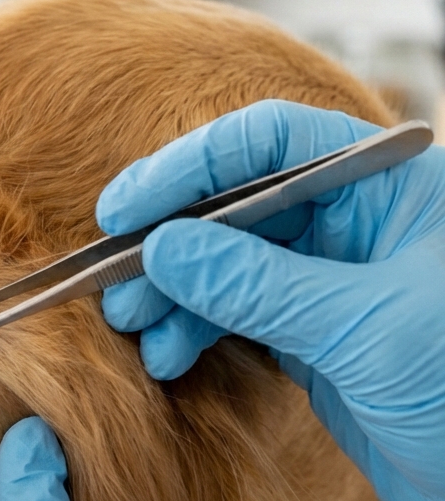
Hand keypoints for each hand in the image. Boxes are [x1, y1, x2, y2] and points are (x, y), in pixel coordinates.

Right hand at [96, 99, 444, 500]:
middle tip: (114, 283)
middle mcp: (353, 222)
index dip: (188, 168)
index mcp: (386, 188)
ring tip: (132, 326)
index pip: (269, 144)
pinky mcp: (312, 334)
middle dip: (169, 244)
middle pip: (235, 205)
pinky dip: (195, 332)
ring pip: (226, 264)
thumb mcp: (362, 330)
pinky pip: (235, 315)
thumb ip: (258, 285)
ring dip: (173, 295)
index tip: (123, 211)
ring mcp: (328, 280)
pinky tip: (168, 356)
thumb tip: (162, 248)